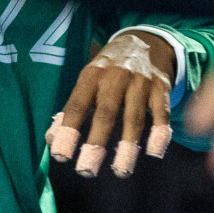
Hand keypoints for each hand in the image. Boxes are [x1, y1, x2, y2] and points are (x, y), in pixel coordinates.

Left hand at [49, 31, 175, 178]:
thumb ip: (72, 108)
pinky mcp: (161, 87)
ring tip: (121, 172)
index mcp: (91, 76)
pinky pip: (162, 111)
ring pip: (134, 116)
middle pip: (106, 112)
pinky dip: (160, 131)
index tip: (61, 156)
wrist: (144, 41)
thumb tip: (52, 139)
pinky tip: (154, 152)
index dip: (68, 130)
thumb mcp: (87, 80)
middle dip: (96, 143)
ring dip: (128, 146)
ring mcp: (140, 81)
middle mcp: (115, 77)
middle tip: (87, 170)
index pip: (77, 105)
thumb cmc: (108, 70)